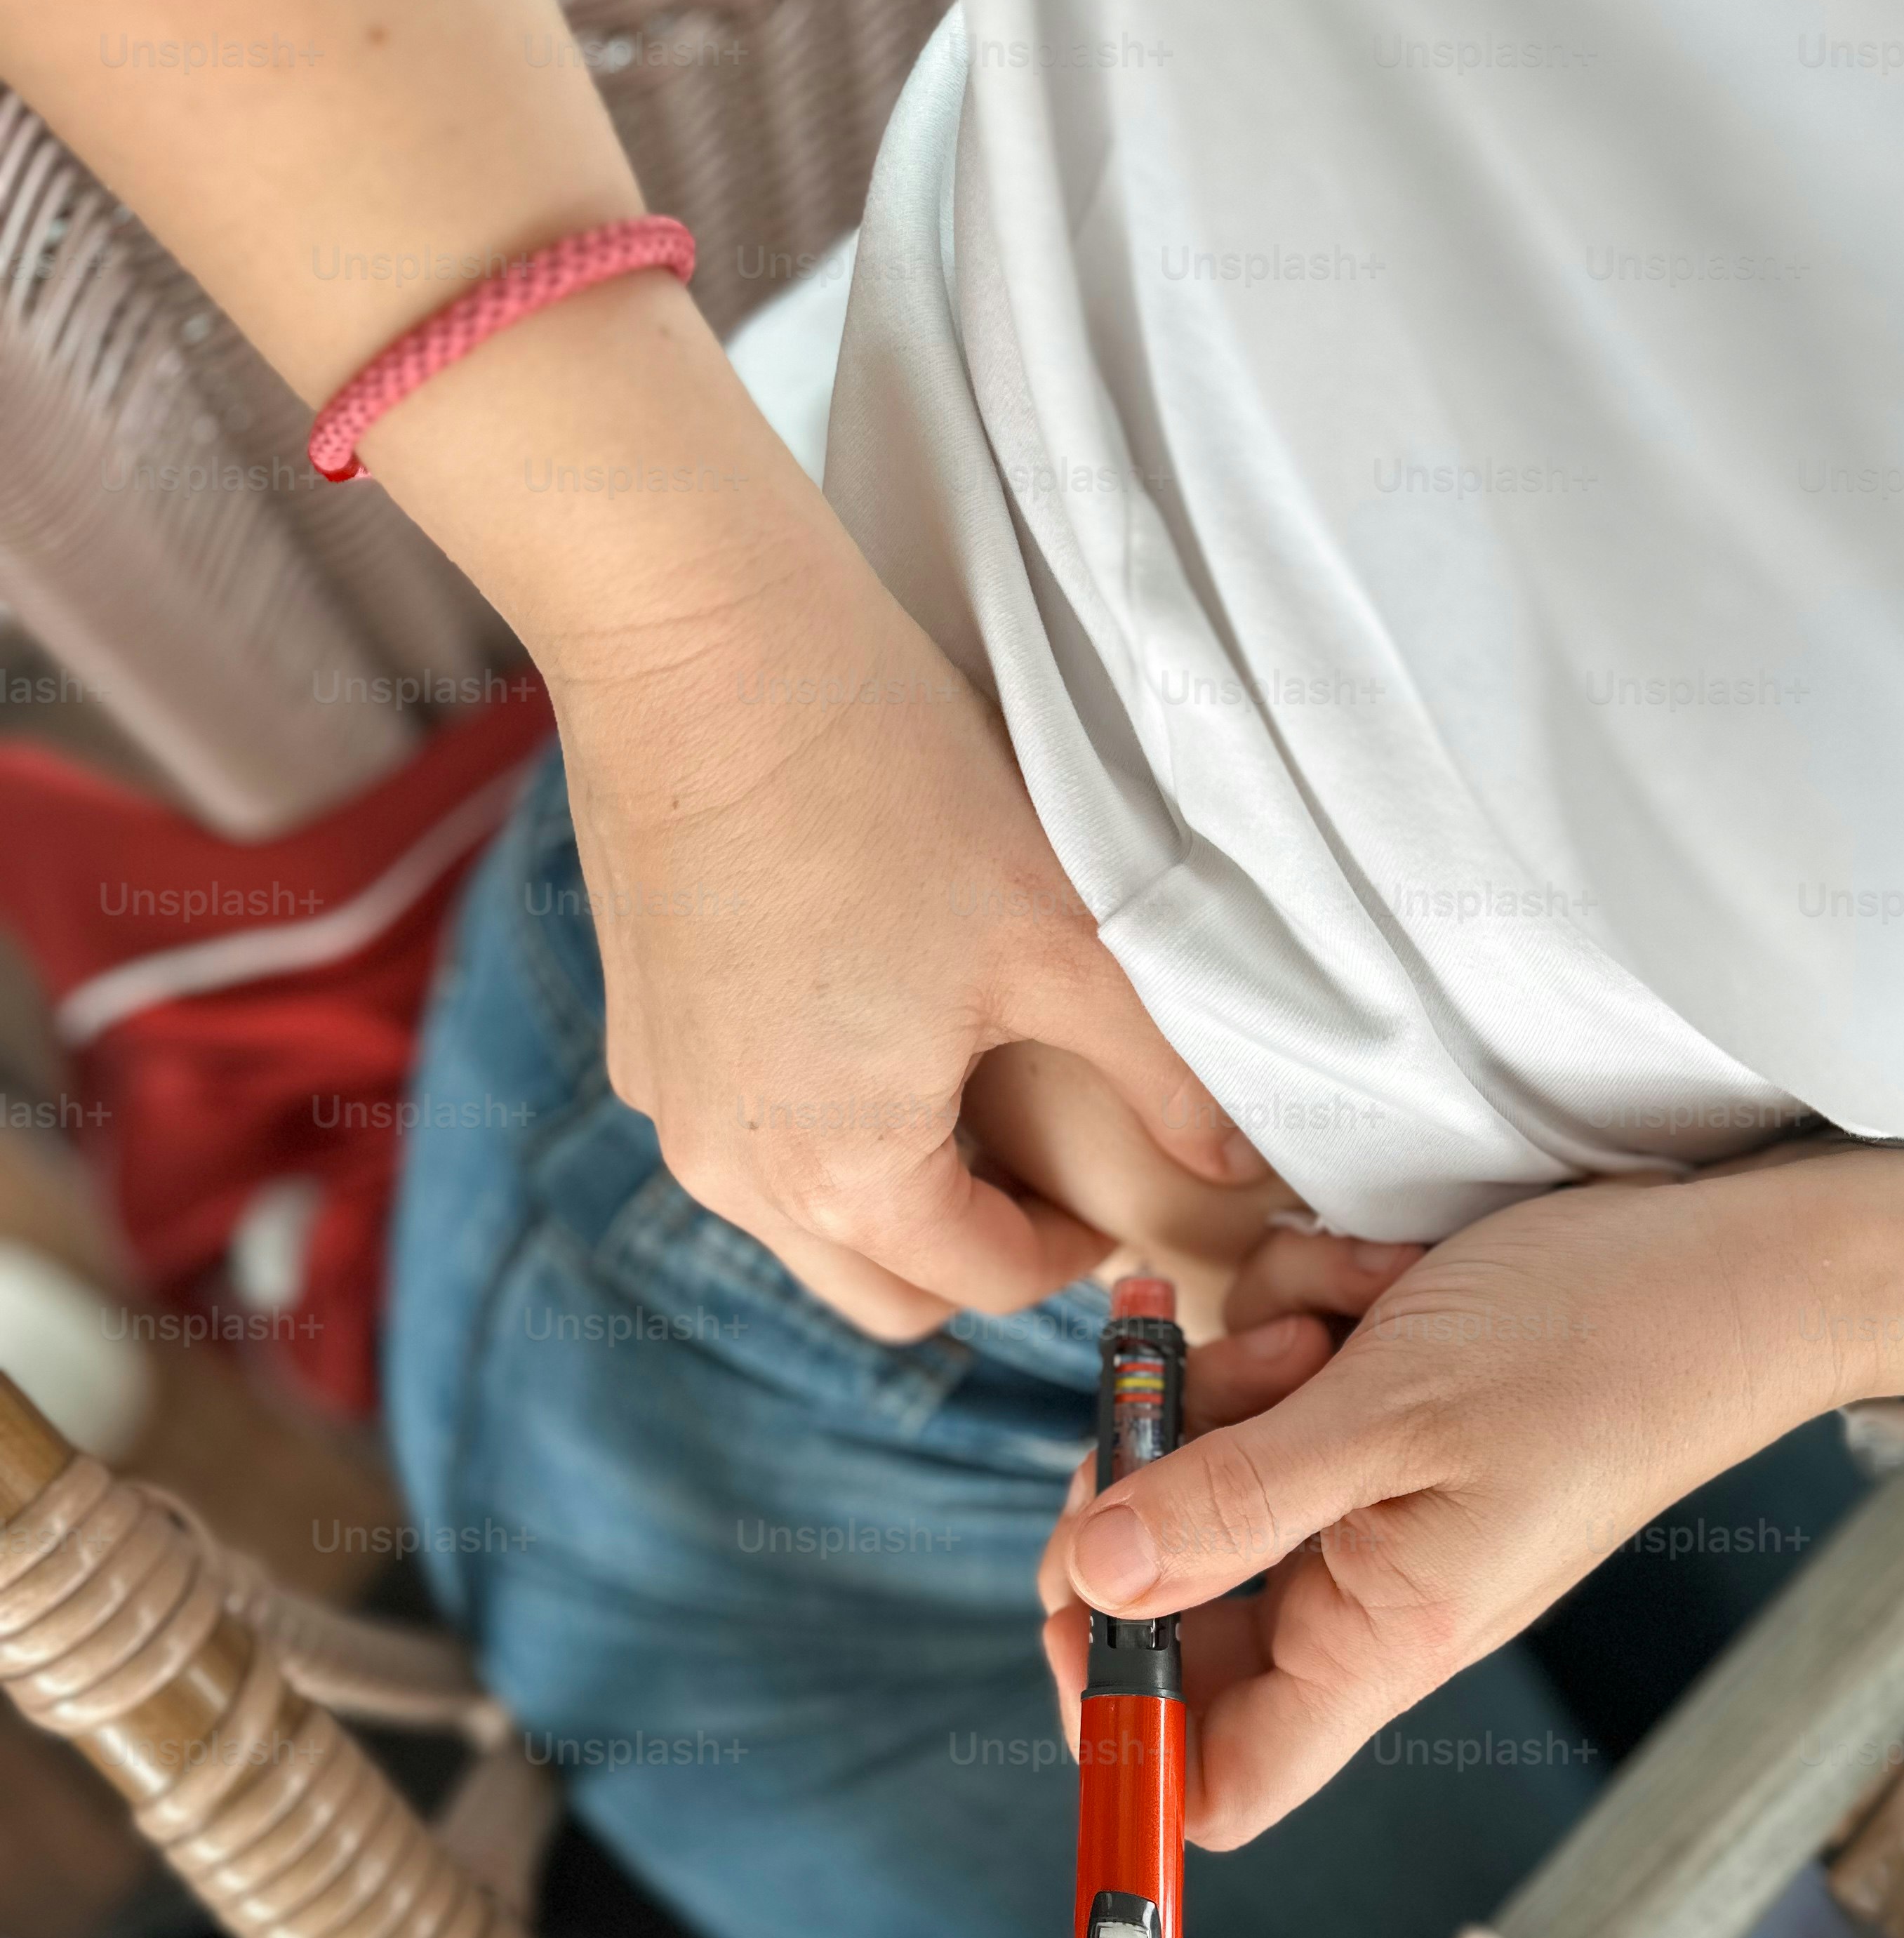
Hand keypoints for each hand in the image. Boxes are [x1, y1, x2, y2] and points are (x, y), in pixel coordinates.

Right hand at [545, 523, 1260, 1339]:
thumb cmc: (886, 784)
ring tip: (960, 1086)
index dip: (1072, 1248)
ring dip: (888, 1198)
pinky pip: (742, 1139)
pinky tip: (864, 1023)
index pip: (984, 1283)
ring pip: (801, 1228)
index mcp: (844, 1175)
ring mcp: (669, 1109)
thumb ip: (1160, 1074)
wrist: (696, 643)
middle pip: (882, 1294)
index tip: (1112, 1188)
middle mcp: (736, 1174)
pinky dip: (811, 1128)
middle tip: (1044, 1168)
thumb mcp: (1062, 938)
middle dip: (973, 1256)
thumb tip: (1233, 1162)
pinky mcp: (636, 1041)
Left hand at [1041, 1151, 1903, 1846]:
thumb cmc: (1605, 1344)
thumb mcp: (1394, 1418)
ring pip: (1205, 1460)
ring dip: (1235, 1374)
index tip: (1077, 1604)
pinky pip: (1264, 1373)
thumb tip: (1091, 1579)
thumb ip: (1231, 1504)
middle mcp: (1361, 1585)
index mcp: (1374, 1640)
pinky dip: (1299, 1312)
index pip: (1212, 1780)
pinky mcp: (1371, 1413)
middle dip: (1153, 1482)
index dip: (1121, 1726)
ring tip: (1334, 1330)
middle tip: (1185, 1399)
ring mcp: (1364, 1496)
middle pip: (1173, 1593)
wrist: (1737, 1255)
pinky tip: (1376, 1285)